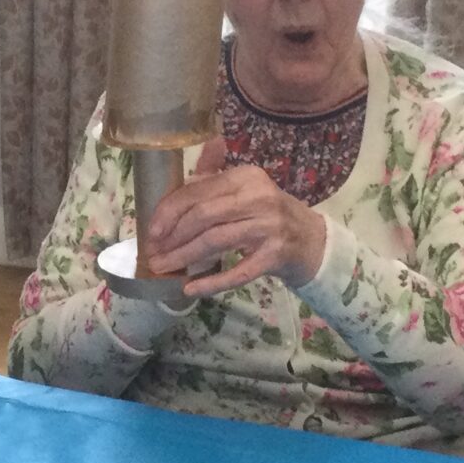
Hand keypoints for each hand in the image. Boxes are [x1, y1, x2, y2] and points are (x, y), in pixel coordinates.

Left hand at [145, 137, 327, 297]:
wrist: (312, 240)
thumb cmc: (269, 214)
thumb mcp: (246, 189)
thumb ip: (213, 177)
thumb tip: (180, 173)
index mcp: (246, 177)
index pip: (198, 191)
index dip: (169, 212)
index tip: (152, 231)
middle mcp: (259, 197)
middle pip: (204, 216)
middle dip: (172, 237)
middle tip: (154, 254)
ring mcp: (269, 227)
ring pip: (216, 241)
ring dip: (184, 257)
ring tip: (162, 268)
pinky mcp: (275, 256)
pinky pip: (237, 272)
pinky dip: (211, 282)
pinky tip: (190, 289)